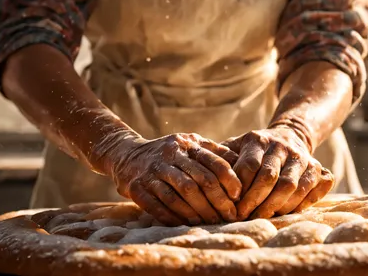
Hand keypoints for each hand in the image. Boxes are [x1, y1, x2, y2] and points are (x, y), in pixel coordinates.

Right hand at [107, 133, 241, 225]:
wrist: (126, 154)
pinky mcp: (137, 187)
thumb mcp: (190, 144)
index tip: (238, 196)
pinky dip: (175, 217)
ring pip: (180, 194)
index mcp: (187, 144)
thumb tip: (241, 162)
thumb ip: (214, 151)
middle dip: (218, 201)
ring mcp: (152, 171)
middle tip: (229, 216)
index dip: (230, 181)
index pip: (214, 163)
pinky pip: (159, 206)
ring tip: (211, 222)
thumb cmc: (169, 153)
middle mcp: (170, 155)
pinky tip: (187, 224)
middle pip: (199, 181)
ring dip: (198, 212)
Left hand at [222, 126, 334, 219]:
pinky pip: (313, 188)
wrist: (290, 135)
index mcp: (258, 139)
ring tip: (262, 218)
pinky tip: (286, 213)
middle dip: (255, 201)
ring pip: (291, 185)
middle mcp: (281, 146)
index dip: (240, 188)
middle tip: (244, 217)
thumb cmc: (253, 150)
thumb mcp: (235, 147)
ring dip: (276, 206)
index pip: (249, 165)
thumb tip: (204, 180)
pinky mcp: (317, 168)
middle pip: (270, 177)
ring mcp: (301, 157)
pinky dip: (300, 204)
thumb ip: (220, 160)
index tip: (231, 205)